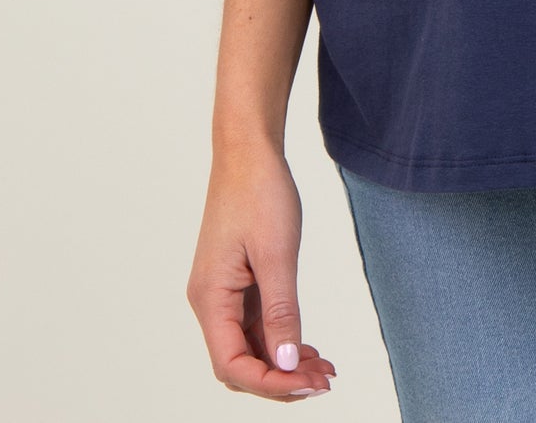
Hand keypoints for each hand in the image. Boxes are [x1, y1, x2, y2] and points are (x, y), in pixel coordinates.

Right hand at [187, 141, 335, 399]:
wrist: (249, 150)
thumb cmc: (259, 192)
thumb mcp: (277, 253)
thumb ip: (281, 311)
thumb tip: (285, 362)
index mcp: (210, 298)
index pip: (232, 365)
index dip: (271, 383)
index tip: (310, 384)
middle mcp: (211, 301)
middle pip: (239, 364)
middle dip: (280, 379)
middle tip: (324, 380)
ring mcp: (224, 292)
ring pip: (250, 346)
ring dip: (284, 362)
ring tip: (323, 368)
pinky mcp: (238, 282)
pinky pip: (256, 325)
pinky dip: (281, 339)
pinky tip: (308, 346)